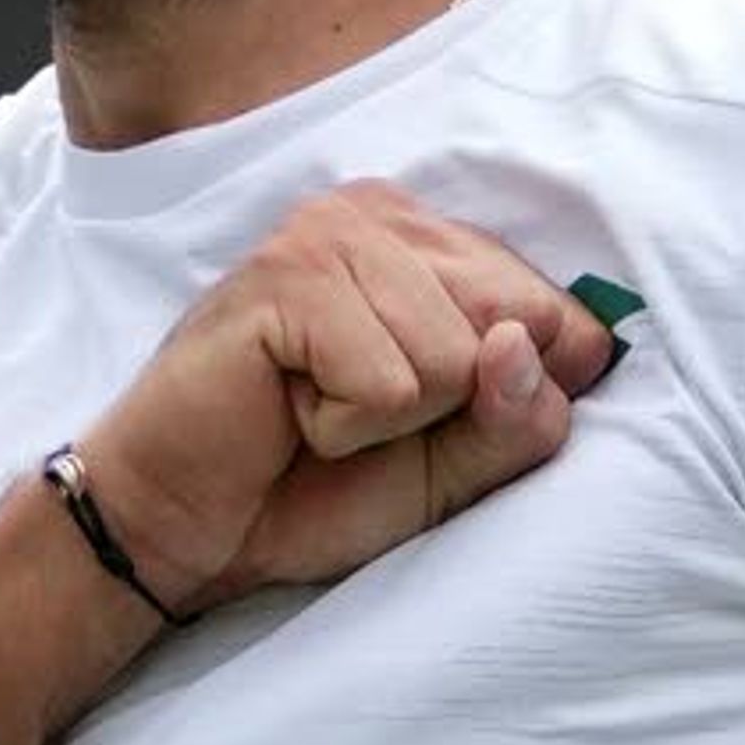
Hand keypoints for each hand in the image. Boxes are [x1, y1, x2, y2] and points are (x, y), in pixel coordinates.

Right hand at [75, 180, 617, 613]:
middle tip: (361, 418)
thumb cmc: (314, 487)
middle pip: (518, 326)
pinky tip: (290, 411)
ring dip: (391, 421)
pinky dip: (346, 426)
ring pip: (459, 356)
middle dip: (451, 407)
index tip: (422, 418)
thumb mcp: (454, 470)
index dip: (509, 396)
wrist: (183, 528)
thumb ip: (520, 420)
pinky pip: (393, 380)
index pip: (560, 315)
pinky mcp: (289, 275)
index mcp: (440, 244)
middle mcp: (392, 216)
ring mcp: (335, 232)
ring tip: (317, 413)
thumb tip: (528, 347)